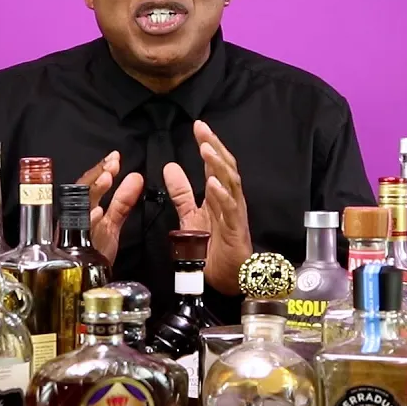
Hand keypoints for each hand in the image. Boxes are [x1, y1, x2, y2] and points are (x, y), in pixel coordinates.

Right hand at [76, 151, 142, 263]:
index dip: (100, 170)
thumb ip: (122, 201)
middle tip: (111, 165)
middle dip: (95, 176)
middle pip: (80, 192)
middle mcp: (73, 219)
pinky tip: (98, 212)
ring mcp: (73, 234)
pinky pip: (80, 235)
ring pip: (79, 208)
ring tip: (106, 178)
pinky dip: (89, 222)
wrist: (86, 283)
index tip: (115, 158)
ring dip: (93, 193)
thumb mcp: (111, 223)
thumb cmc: (95, 252)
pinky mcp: (76, 249)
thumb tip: (136, 177)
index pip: (88, 185)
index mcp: (80, 210)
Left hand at [163, 120, 252, 294]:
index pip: (215, 164)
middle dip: (214, 146)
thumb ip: (182, 193)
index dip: (208, 144)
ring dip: (218, 165)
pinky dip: (222, 195)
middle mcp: (230, 200)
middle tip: (202, 129)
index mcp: (219, 195)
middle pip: (225, 167)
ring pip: (231, 183)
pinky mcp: (236, 230)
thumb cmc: (215, 248)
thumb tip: (170, 166)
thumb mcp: (191, 216)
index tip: (197, 126)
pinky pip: (230, 210)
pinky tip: (213, 183)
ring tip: (206, 149)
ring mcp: (235, 213)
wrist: (229, 279)